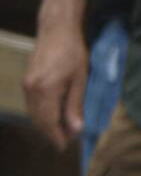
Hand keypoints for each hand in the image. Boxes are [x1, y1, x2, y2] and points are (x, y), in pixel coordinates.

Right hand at [23, 0, 87, 149]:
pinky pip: (32, 104)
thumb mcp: (80, 78)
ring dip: (46, 124)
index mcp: (45, 90)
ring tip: (62, 128)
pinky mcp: (26, 81)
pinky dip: (41, 113)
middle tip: (66, 139)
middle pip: (38, 120)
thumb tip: (76, 128)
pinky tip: (53, 113)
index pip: (48, 122)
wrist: (56, 29)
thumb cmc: (73, 51)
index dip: (56, 136)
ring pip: (34, 113)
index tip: (65, 146)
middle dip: (51, 132)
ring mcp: (26, 86)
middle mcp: (31, 90)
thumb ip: (75, 104)